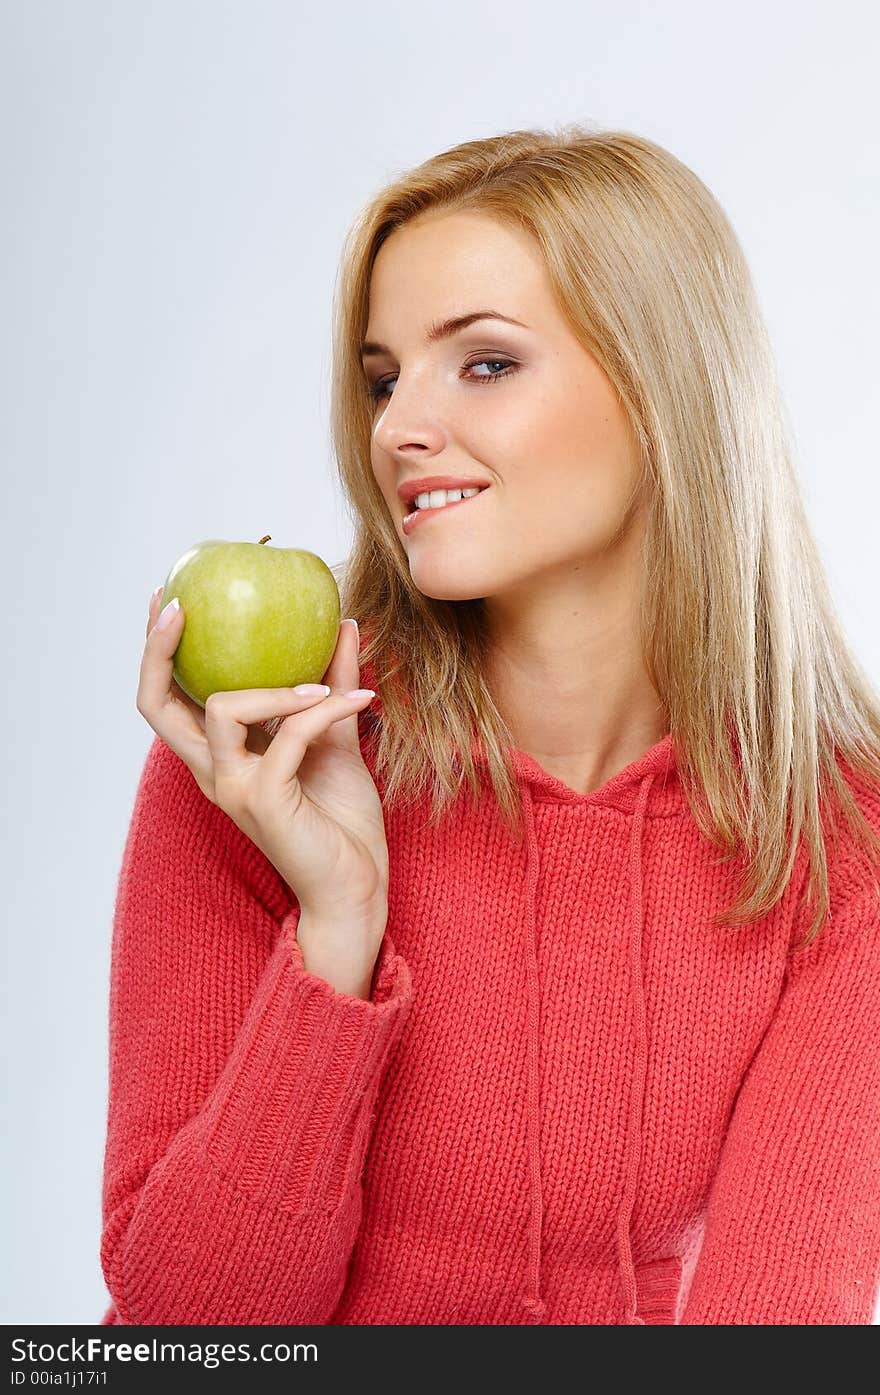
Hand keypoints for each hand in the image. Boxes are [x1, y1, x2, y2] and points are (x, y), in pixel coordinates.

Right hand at [136, 589, 388, 923]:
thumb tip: (345, 623)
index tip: (171, 598)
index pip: (165, 699)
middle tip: (185, 607)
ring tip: (324, 685)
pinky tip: (365, 701)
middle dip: (159, 649)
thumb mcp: (335, 738)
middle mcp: (214, 771)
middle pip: (156, 704)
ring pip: (223, 709)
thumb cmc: (340, 819)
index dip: (156, 651)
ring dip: (277, 685)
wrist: (357, 885)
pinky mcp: (266, 802)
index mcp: (220, 756)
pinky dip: (326, 709)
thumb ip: (333, 684)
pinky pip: (288, 736)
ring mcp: (235, 788)